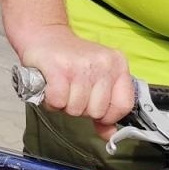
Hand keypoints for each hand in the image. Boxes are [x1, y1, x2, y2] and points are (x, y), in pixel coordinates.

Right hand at [16, 23, 135, 133]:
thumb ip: (106, 108)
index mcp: (118, 64)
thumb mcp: (96, 79)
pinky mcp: (59, 68)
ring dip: (64, 105)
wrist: (45, 35)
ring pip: (76, 109)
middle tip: (72, 92)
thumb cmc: (71, 60)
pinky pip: (58, 102)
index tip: (95, 110)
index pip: (123, 105)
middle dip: (81, 109)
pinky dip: (51, 101)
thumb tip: (110, 135)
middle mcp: (103, 63)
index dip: (108, 115)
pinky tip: (51, 88)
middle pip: (97, 111)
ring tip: (61, 89)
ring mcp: (81, 65)